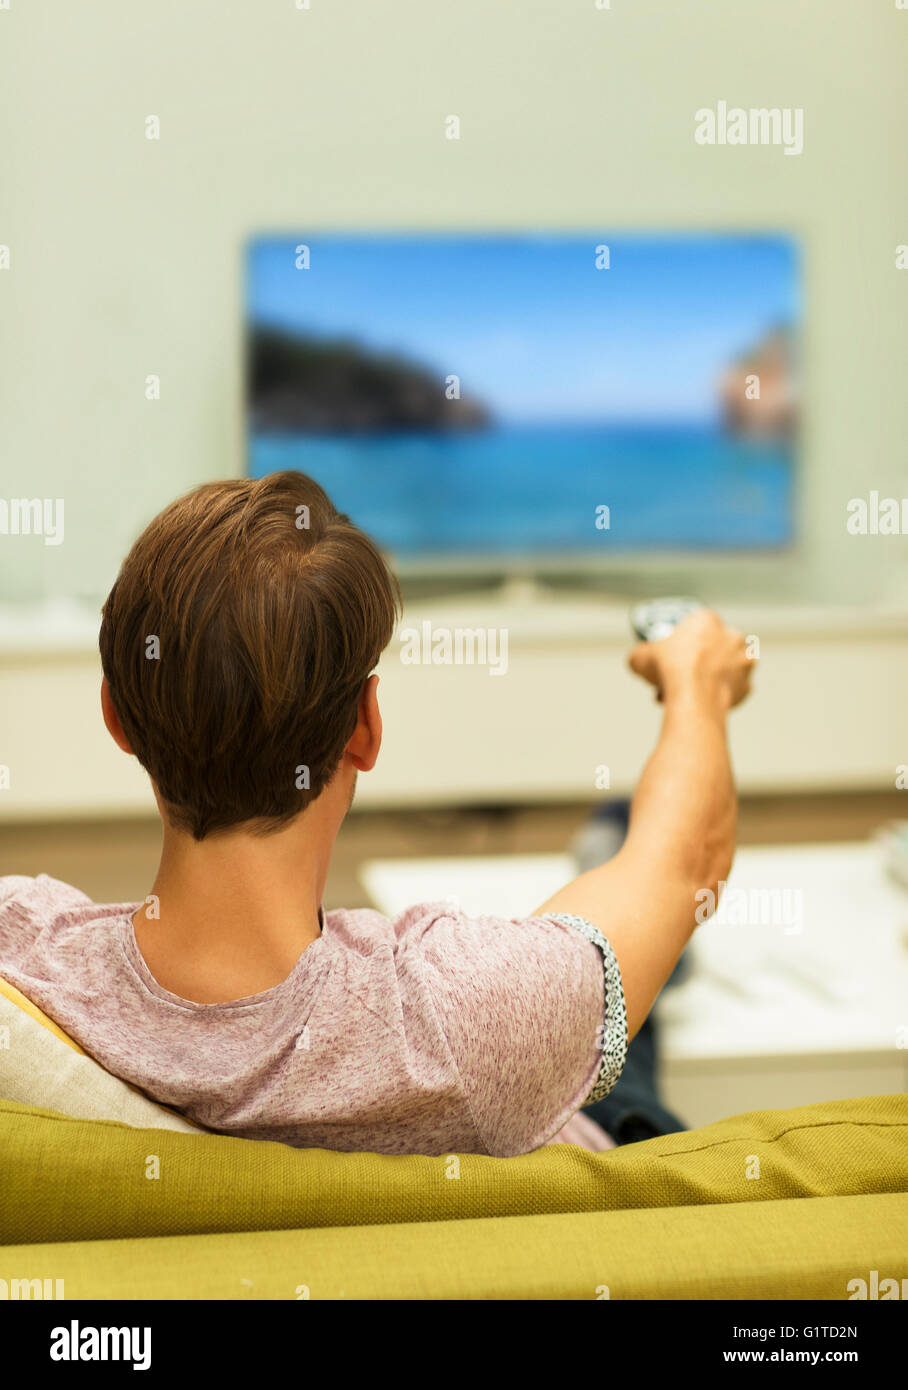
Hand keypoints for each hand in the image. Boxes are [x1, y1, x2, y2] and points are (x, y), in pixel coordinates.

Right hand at [628, 608, 755, 711]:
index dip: (681, 640)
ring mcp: (743, 661)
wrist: (693, 697)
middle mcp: (732, 635)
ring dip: (711, 676)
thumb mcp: (640, 657)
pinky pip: (733, 689)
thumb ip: (641, 654)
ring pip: (725, 667)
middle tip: (679, 674)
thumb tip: (638, 659)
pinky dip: (720, 695)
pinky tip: (704, 701)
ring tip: (689, 692)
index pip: (694, 625)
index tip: (671, 653)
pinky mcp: (747, 685)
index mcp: (707, 619)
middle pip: (712, 645)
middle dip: (699, 659)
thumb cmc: (668, 670)